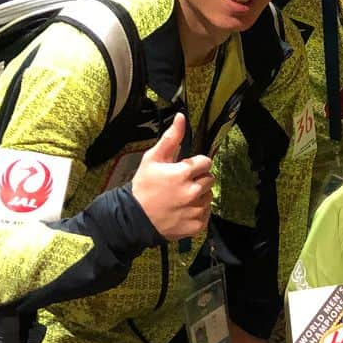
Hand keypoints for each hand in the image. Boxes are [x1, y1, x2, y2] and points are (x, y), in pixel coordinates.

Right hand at [130, 113, 213, 240]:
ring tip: (181, 198)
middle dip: (199, 178)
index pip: (206, 162)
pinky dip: (197, 212)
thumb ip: (171, 138)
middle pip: (210, 178)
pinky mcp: (196, 225)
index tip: (185, 169)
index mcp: (183, 173)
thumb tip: (182, 117)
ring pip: (209, 196)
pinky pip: (206, 214)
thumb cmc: (143, 186)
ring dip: (199, 195)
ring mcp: (195, 210)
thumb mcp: (153, 159)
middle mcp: (192, 192)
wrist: (132, 219)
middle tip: (182, 184)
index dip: (196, 164)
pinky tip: (183, 210)